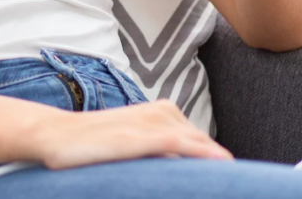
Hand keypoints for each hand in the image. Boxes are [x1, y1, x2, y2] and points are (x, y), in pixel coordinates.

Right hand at [35, 99, 233, 168]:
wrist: (55, 136)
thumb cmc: (90, 145)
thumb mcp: (129, 144)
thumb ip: (156, 151)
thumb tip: (179, 170)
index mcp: (158, 112)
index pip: (199, 139)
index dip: (217, 161)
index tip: (235, 181)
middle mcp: (157, 113)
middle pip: (201, 141)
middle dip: (221, 164)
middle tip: (247, 187)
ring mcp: (146, 123)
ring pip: (194, 141)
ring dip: (216, 161)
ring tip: (237, 181)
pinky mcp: (135, 137)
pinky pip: (175, 142)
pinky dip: (199, 152)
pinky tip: (219, 164)